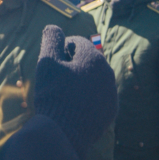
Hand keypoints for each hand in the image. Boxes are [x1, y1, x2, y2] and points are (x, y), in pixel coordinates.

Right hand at [34, 25, 116, 159]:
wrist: (63, 132)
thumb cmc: (53, 93)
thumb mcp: (47, 61)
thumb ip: (51, 39)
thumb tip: (53, 27)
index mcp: (94, 58)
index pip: (76, 42)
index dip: (60, 49)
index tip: (51, 62)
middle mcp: (108, 73)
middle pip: (86, 59)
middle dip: (72, 63)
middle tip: (55, 76)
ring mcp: (111, 93)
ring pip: (93, 78)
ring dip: (80, 79)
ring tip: (63, 91)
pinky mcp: (110, 110)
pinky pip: (97, 95)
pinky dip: (87, 95)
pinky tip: (72, 104)